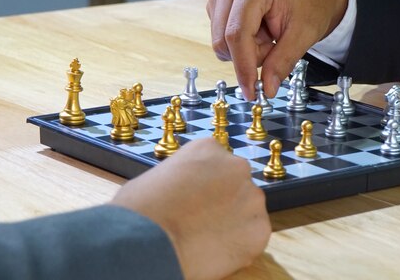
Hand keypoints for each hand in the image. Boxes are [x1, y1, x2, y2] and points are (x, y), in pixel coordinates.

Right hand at [111, 138, 270, 279]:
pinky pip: (253, 237)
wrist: (146, 240)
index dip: (207, 186)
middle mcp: (237, 167)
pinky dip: (239, 246)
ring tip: (205, 237)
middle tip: (202, 221)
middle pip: (237, 186)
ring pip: (248, 211)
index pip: (219, 164)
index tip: (196, 199)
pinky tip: (215, 250)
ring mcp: (251, 198)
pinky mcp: (259, 230)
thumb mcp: (161, 174)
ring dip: (233, 223)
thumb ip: (186, 177)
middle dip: (224, 202)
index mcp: (210, 148)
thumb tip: (189, 192)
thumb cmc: (140, 209)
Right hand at [207, 0, 347, 99]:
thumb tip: (266, 89)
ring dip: (247, 49)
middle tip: (275, 46)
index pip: (237, 34)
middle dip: (250, 55)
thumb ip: (282, 62)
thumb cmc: (311, 2)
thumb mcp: (303, 34)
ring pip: (221, 41)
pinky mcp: (217, 2)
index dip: (243, 67)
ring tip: (269, 35)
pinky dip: (241, 43)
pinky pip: (221, 36)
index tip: (251, 91)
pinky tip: (259, 30)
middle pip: (224, 40)